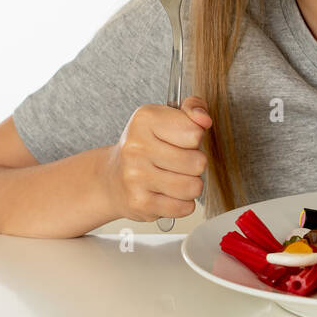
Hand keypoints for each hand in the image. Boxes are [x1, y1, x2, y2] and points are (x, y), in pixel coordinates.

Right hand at [101, 96, 212, 222]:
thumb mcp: (166, 118)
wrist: (112, 179)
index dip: (195, 138)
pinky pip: (184, 207)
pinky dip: (182, 203)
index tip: (180, 139)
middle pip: (198, 162)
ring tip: (175, 178)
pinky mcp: (140, 203)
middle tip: (178, 162)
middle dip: (195, 164)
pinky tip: (167, 194)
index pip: (195, 132)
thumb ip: (193, 108)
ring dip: (191, 185)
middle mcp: (136, 147)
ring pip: (193, 187)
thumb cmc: (146, 147)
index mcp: (145, 120)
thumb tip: (204, 119)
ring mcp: (136, 177)